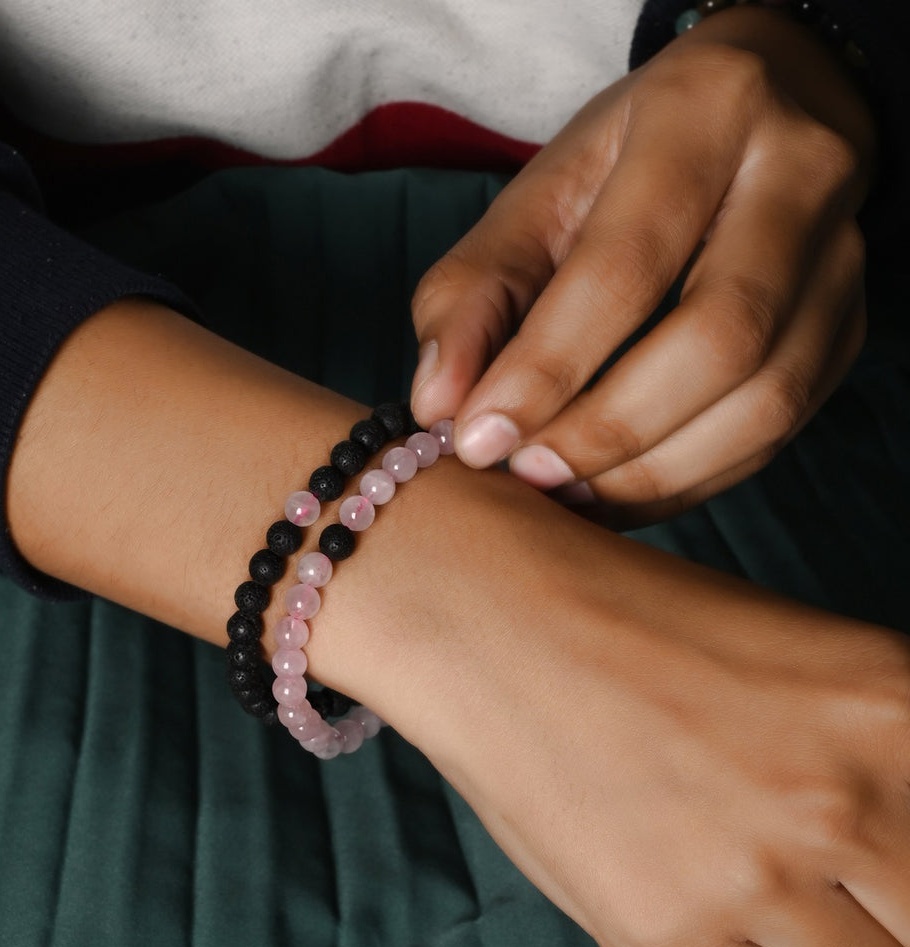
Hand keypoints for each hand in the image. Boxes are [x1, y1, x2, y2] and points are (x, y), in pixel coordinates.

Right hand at [317, 459, 909, 946]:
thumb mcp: (791, 661)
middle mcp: (845, 795)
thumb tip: (891, 852)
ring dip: (815, 938)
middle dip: (883, 901)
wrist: (490, 617)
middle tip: (812, 864)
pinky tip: (691, 900)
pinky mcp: (671, 933)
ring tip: (735, 871)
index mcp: (895, 705)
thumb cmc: (622, 623)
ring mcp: (759, 872)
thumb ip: (872, 753)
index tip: (878, 861)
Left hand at [409, 5, 875, 524]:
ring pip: (766, 400)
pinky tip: (616, 494)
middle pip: (720, 339)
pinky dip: (687, 480)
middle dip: (607, 431)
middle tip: (527, 477)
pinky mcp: (845, 329)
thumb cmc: (622, 166)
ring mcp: (841, 259)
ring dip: (652, 472)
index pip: (624, 265)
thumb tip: (438, 406)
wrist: (748, 120)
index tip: (478, 441)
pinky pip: (775, 432)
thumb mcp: (534, 202)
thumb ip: (471, 295)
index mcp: (703, 114)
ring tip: (565, 495)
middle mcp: (799, 177)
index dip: (546, 368)